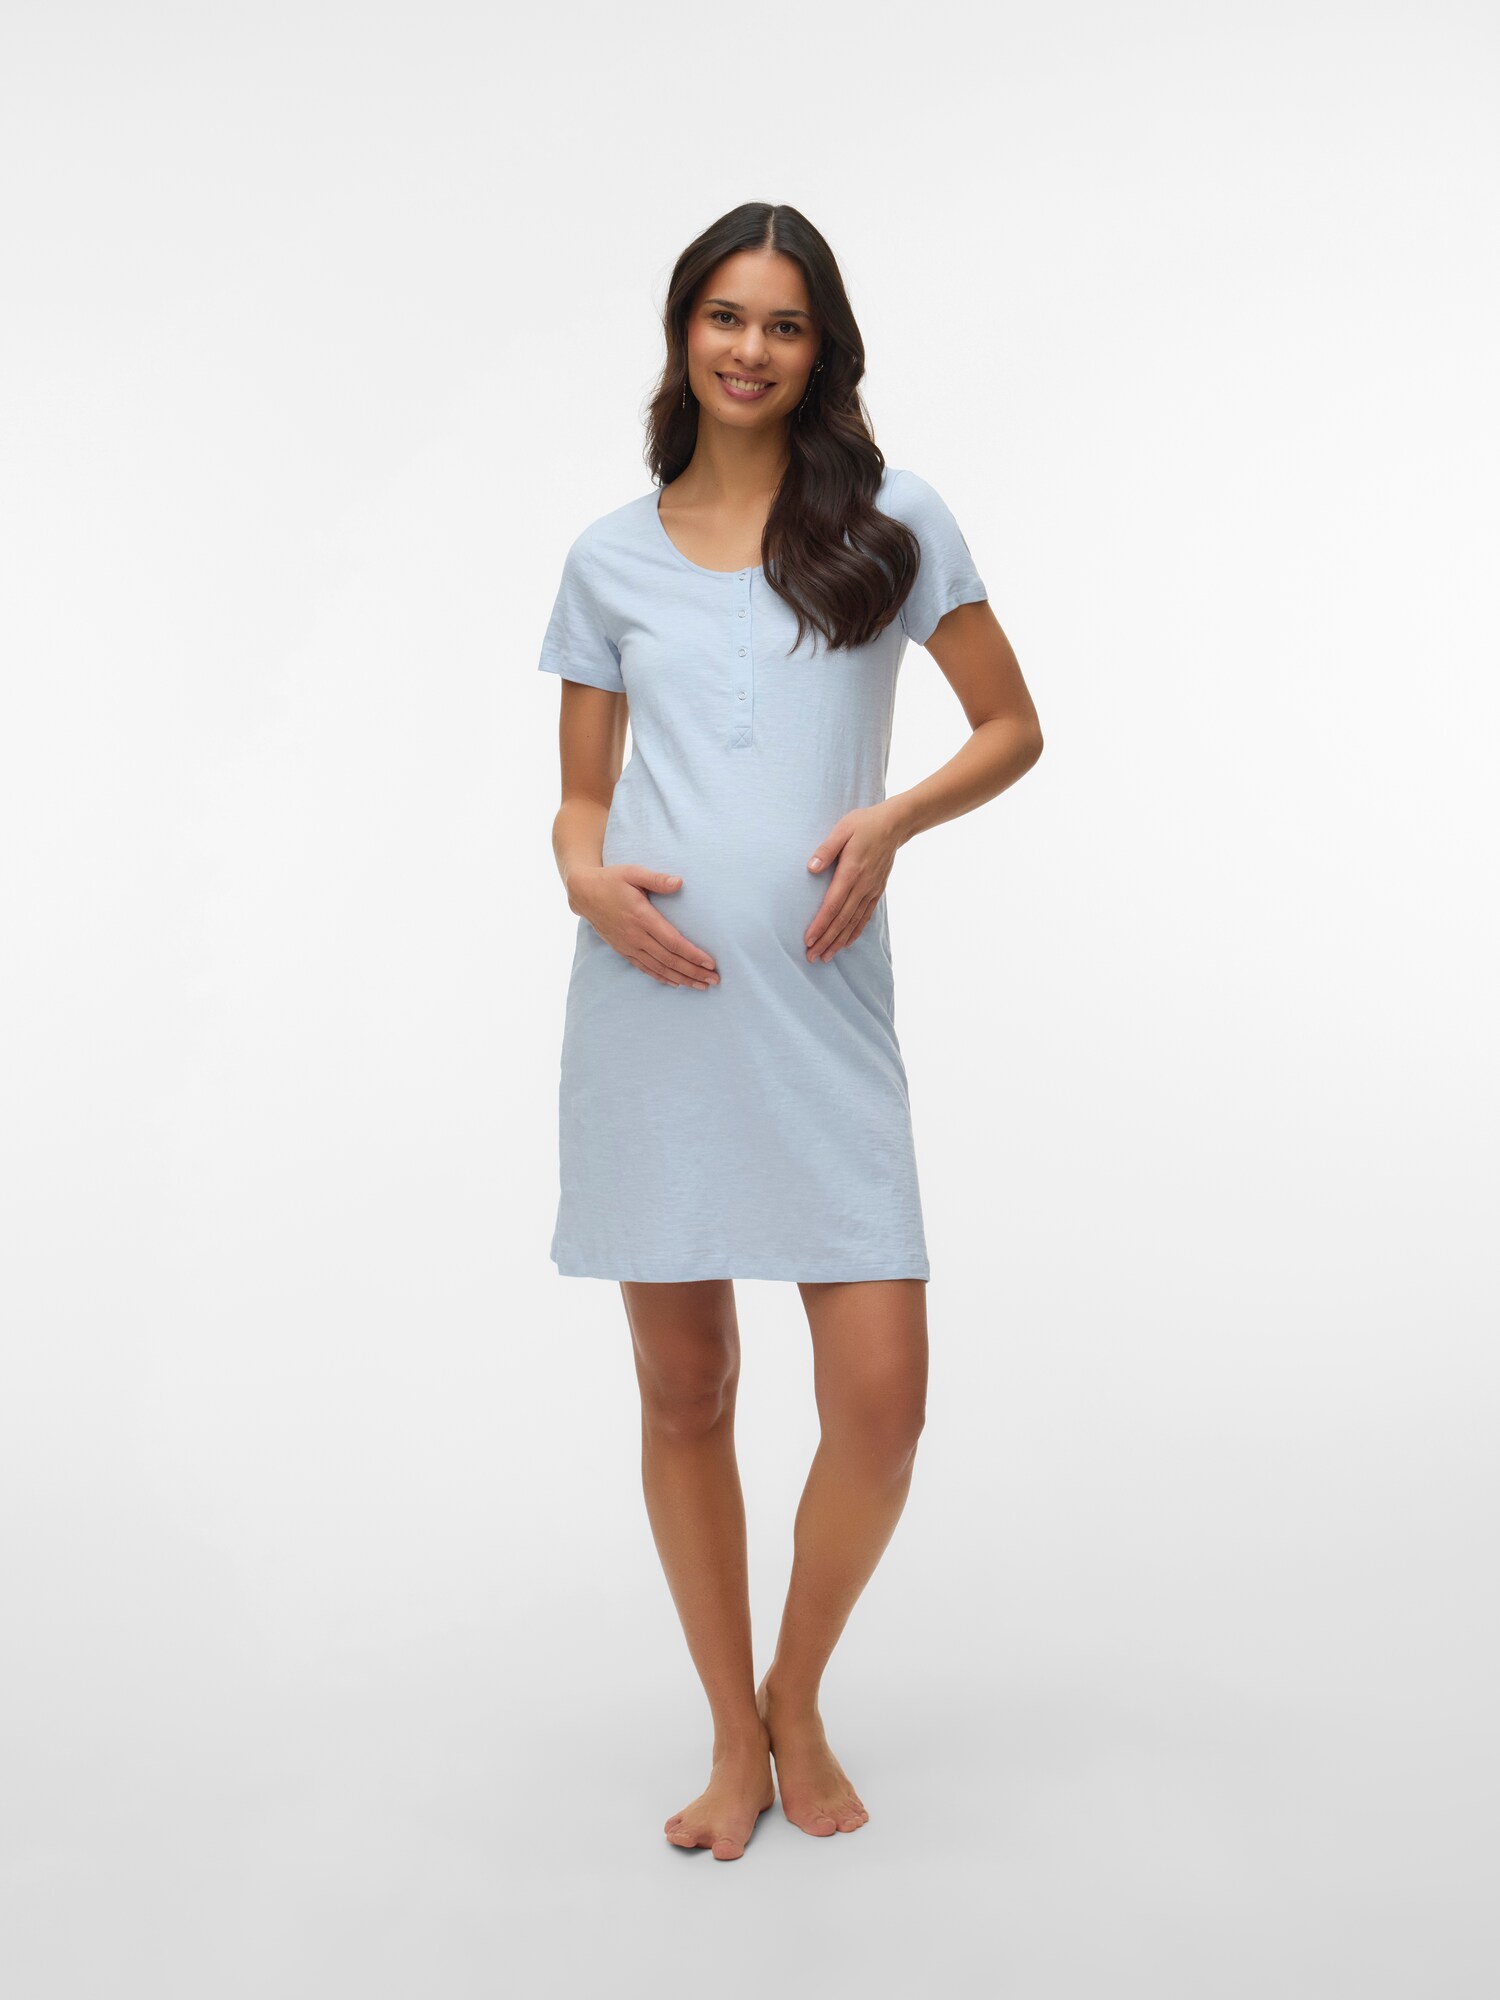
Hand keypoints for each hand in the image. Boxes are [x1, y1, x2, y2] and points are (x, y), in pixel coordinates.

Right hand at [568, 864, 719, 989]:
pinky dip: (662, 977)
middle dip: (694, 972)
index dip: (693, 955)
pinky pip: (645, 968)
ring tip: (701, 986)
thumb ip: (657, 879)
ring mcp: (628, 946)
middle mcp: (635, 936)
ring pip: (659, 968)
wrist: (583, 893)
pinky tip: (676, 983)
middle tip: (714, 980)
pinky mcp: (623, 950)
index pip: (673, 942)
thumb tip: (679, 882)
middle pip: (670, 960)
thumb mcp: (634, 873)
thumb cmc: (611, 880)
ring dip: (682, 979)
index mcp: (641, 917)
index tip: (710, 963)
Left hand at [803, 804, 901, 961]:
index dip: (820, 925)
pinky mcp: (877, 891)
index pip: (833, 905)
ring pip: (853, 922)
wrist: (895, 824)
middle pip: (842, 920)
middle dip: (826, 940)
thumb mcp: (842, 829)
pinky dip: (855, 932)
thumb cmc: (864, 824)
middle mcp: (863, 885)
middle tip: (811, 957)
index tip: (808, 940)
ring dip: (838, 941)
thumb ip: (826, 849)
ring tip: (825, 957)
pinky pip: (865, 917)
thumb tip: (811, 868)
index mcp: (852, 871)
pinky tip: (846, 943)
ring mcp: (871, 890)